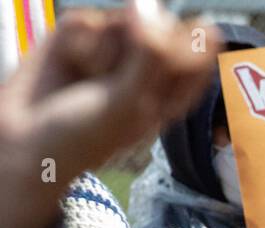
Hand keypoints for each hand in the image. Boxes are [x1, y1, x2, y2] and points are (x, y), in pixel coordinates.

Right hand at [0, 4, 221, 227]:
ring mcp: (112, 48)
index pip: (199, 57)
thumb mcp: (130, 103)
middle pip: (165, 31)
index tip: (196, 39)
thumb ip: (150, 56)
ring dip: (109, 52)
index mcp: (171, 92)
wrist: (26, 139)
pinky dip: (81, 44)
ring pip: (125, 23)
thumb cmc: (85, 136)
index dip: (197, 46)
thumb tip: (145, 3)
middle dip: (146, 49)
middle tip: (122, 81)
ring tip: (91, 80)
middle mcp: (145, 65)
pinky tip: (72, 65)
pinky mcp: (79, 34)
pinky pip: (90, 22)